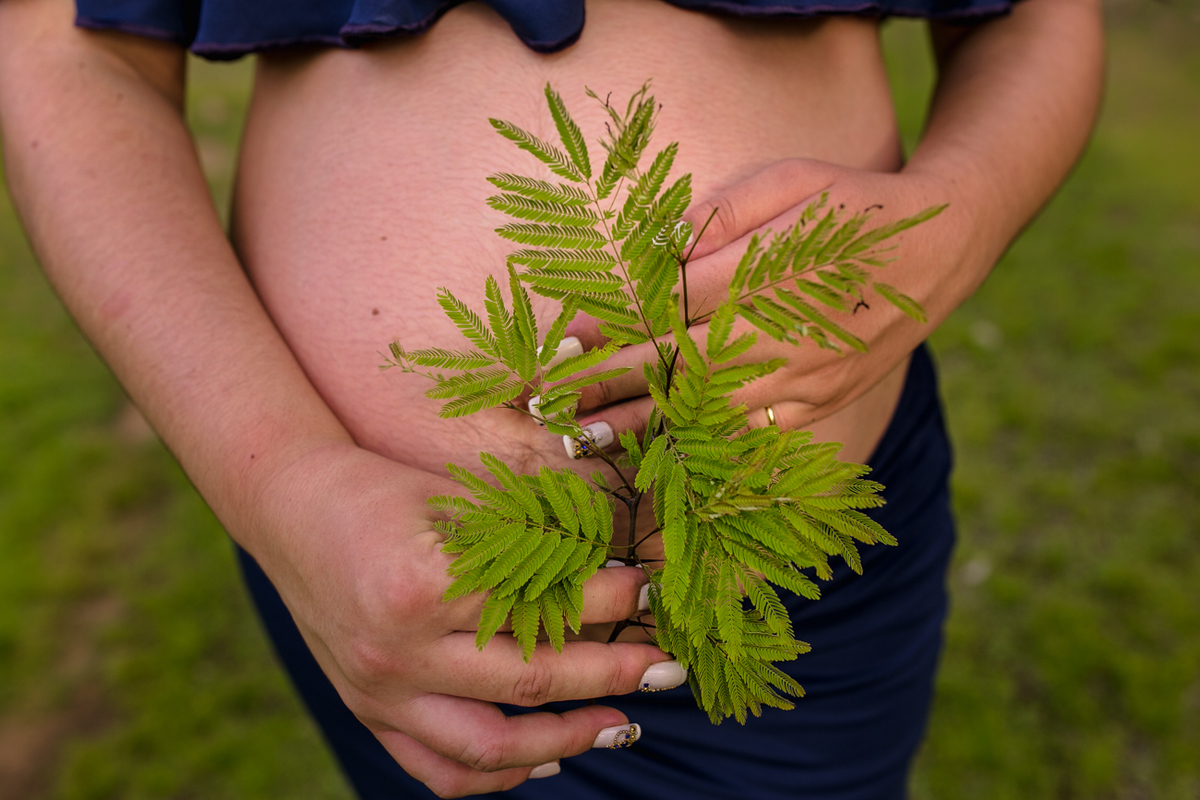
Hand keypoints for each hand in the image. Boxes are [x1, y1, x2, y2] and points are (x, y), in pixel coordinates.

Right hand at [246, 443, 680, 797]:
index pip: (540, 605)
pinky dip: (495, 777)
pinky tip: (543, 760)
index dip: (606, 598)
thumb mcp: (456, 501)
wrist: (290, 509)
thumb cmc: (381, 489)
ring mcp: (378, 691)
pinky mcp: (368, 711)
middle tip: (666, 667)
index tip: (649, 590)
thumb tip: (609, 577)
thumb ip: (524, 543)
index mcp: (422, 583)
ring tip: (623, 725)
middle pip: (528, 680)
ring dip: (566, 740)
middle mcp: (398, 650)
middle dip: (611, 674)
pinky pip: (437, 771)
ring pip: (487, 746)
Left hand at [564, 158, 964, 443]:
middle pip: (678, 367)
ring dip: (642, 427)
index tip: (563, 343)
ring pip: (710, 411)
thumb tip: (659, 246)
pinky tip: (660, 454)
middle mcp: (782, 334)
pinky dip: (703, 444)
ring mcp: (804, 377)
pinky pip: (753, 432)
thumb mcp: (788, 182)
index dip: (610, 328)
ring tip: (587, 440)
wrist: (938, 249)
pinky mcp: (820, 402)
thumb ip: (721, 213)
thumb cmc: (851, 207)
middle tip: (551, 405)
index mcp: (767, 273)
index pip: (669, 308)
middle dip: (609, 386)